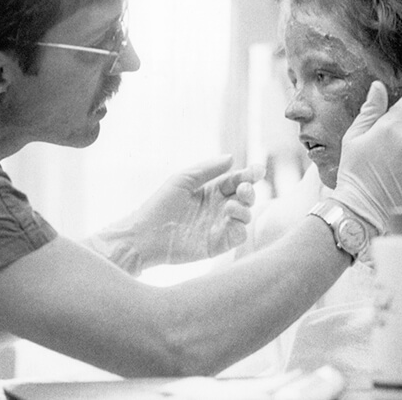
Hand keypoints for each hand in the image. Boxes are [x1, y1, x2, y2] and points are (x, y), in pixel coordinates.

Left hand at [100, 155, 264, 267]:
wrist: (144, 235)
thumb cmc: (159, 205)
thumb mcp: (182, 179)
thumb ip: (207, 169)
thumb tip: (232, 158)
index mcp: (211, 191)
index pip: (236, 180)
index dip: (249, 174)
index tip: (257, 170)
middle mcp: (218, 208)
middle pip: (245, 197)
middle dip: (249, 190)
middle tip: (244, 187)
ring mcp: (219, 226)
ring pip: (246, 215)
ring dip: (245, 208)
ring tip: (231, 206)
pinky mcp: (217, 244)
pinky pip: (238, 235)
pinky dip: (241, 227)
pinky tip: (231, 219)